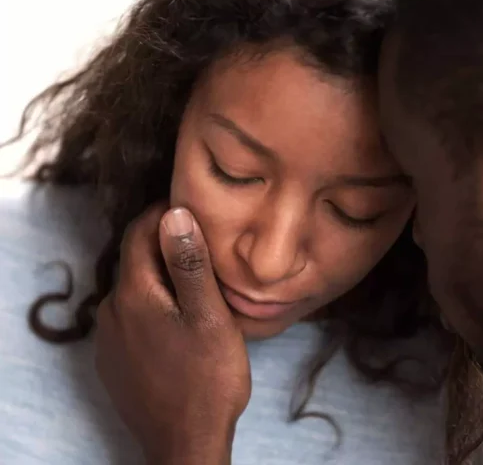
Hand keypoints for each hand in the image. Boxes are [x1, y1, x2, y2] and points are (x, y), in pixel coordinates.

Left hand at [95, 204, 250, 464]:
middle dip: (165, 243)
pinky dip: (153, 304)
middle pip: (135, 259)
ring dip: (160, 276)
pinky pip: (131, 316)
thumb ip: (189, 263)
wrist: (185, 444)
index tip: (194, 205)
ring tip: (198, 280)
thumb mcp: (209, 317)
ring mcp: (109, 339)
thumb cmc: (207, 380)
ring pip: (134, 289)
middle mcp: (112, 312)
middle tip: (205, 241)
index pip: (139, 232)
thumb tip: (174, 213)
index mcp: (134, 294)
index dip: (165, 212)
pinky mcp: (114, 360)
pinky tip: (180, 318)